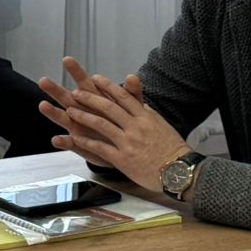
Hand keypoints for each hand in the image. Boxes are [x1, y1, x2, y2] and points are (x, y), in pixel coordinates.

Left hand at [37, 57, 185, 189]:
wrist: (180, 172)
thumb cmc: (173, 150)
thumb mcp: (162, 126)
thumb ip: (147, 114)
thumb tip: (139, 103)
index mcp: (146, 117)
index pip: (124, 96)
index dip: (108, 86)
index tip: (95, 78)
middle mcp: (136, 126)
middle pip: (109, 107)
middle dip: (90, 98)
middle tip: (76, 92)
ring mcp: (129, 142)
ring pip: (102, 124)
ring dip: (83, 116)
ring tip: (70, 111)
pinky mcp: (123, 159)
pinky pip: (101, 147)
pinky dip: (86, 141)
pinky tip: (75, 137)